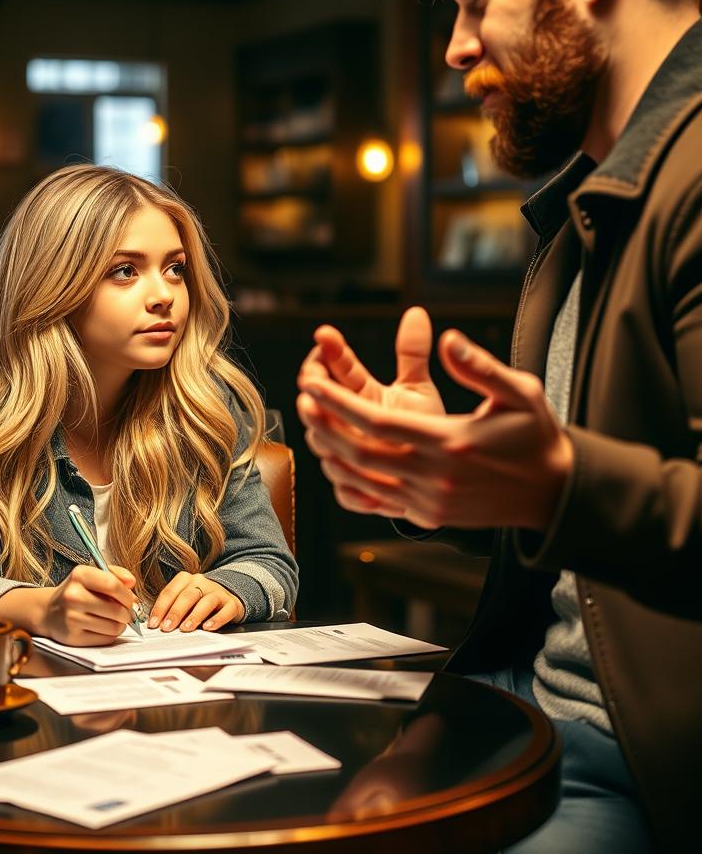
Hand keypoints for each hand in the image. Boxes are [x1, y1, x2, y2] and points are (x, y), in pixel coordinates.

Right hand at [42, 564, 135, 645]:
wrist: (49, 611)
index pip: (113, 585)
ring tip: (115, 620)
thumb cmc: (77, 592)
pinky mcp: (73, 637)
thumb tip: (132, 582)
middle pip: (116, 610)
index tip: (130, 599)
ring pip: (114, 627)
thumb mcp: (92, 575)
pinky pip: (105, 639)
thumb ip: (115, 574)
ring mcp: (72, 618)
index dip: (127, 595)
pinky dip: (110, 634)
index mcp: (80, 575)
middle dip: (127, 613)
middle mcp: (73, 596)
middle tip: (125, 612)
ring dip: (121, 625)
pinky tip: (104, 627)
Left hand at [148, 573, 244, 632]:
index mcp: (185, 580)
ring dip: (194, 616)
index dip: (160, 608)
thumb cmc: (199, 601)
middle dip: (175, 612)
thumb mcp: (183, 600)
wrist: (227, 596)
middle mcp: (201, 583)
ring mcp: (218, 592)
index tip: (153, 624)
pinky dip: (217, 619)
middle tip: (166, 628)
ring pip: (206, 602)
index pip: (170, 592)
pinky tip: (208, 627)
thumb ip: (170, 608)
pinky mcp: (232, 603)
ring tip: (186, 629)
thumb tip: (155, 624)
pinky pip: (226, 610)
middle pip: (187, 596)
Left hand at [299, 326, 572, 532]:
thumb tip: (447, 338)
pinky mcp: (428, 514)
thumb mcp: (519, 392)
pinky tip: (335, 459)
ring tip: (310, 424)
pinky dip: (349, 481)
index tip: (312, 383)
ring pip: (363, 479)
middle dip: (325, 425)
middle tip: (300, 399)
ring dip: (330, 451)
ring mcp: (429, 501)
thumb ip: (479, 366)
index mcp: (451, 442)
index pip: (379, 422)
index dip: (339, 403)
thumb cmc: (535, 436)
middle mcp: (435, 476)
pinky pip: (376, 499)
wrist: (552, 493)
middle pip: (361, 452)